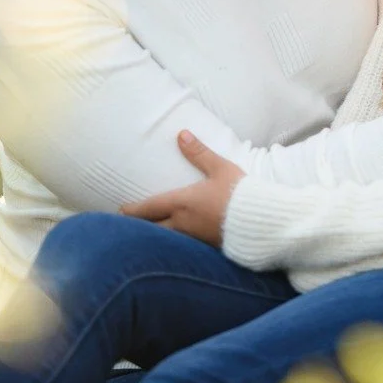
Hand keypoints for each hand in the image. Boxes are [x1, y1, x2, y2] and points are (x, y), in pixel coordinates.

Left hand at [121, 132, 245, 246]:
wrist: (262, 222)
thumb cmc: (241, 193)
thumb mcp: (220, 169)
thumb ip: (199, 153)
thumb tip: (182, 135)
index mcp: (182, 203)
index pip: (148, 208)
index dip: (131, 210)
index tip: (120, 210)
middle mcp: (183, 223)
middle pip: (151, 229)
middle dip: (138, 227)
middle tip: (128, 226)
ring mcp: (194, 239)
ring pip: (166, 240)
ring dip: (155, 236)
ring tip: (149, 233)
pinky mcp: (206, 248)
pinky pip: (183, 246)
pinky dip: (174, 244)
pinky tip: (176, 243)